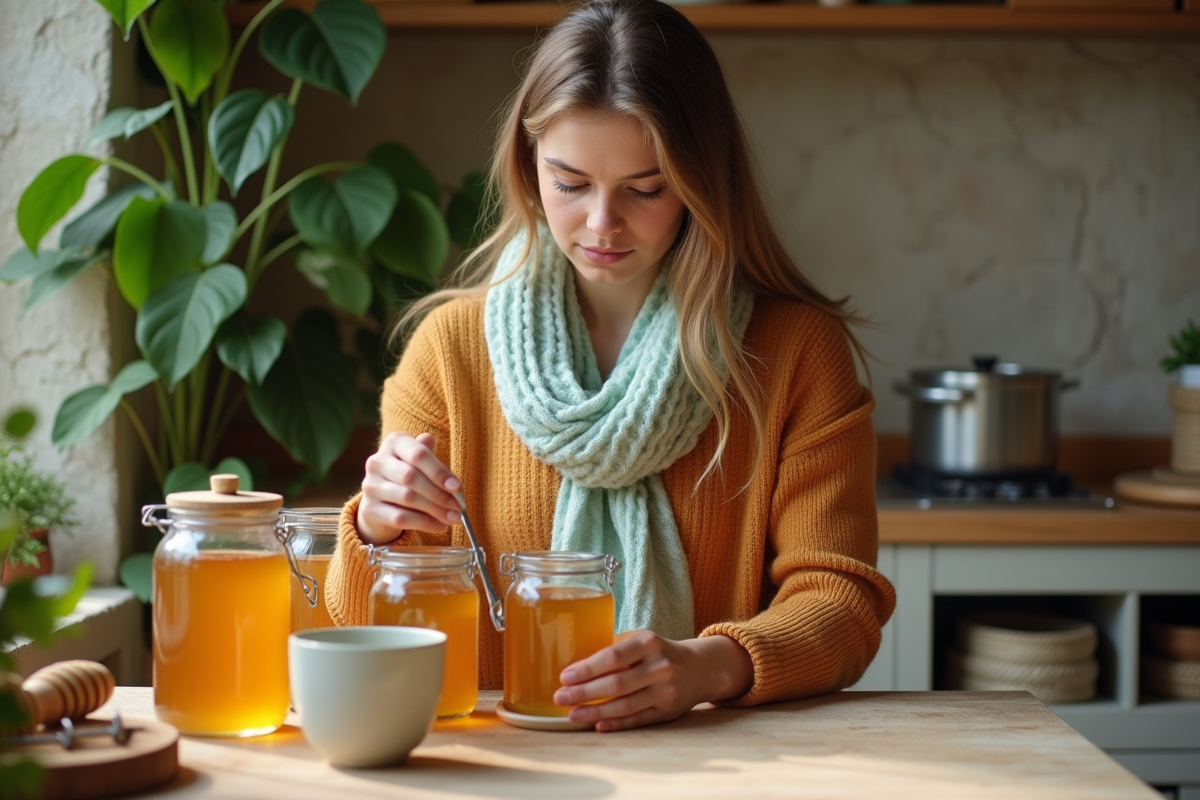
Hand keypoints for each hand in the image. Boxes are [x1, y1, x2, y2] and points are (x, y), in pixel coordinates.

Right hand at [356, 432, 462, 544]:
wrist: (384, 501)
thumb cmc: (410, 476)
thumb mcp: (424, 465)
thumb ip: (438, 468)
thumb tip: (452, 480)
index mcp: (394, 442)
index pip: (418, 454)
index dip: (439, 472)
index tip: (456, 487)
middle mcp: (377, 461)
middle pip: (411, 477)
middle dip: (439, 494)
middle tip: (459, 507)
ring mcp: (370, 485)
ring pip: (407, 498)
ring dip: (435, 510)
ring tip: (453, 518)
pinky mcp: (369, 509)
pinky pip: (400, 518)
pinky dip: (424, 523)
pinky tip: (440, 526)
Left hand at [551, 631, 753, 731]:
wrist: (698, 668)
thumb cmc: (657, 652)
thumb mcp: (641, 640)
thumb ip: (614, 649)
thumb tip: (573, 663)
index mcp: (648, 643)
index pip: (613, 656)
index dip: (587, 669)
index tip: (564, 677)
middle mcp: (659, 666)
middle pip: (616, 684)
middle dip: (585, 693)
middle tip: (561, 698)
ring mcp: (665, 691)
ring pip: (625, 705)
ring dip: (596, 712)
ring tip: (573, 714)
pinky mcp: (667, 711)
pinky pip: (638, 720)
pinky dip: (617, 724)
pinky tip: (598, 726)